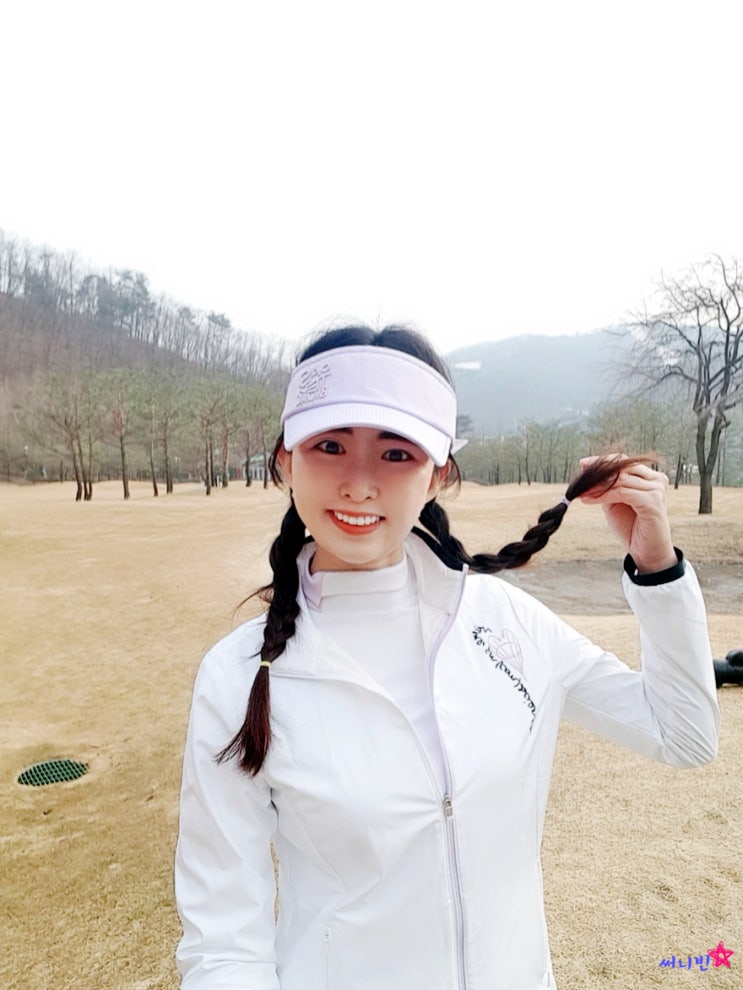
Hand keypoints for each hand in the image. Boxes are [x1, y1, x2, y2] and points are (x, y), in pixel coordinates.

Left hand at [578, 457, 676, 573]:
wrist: (646, 552)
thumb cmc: (632, 527)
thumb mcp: (614, 502)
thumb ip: (605, 486)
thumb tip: (586, 468)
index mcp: (649, 476)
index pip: (624, 460)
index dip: (602, 460)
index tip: (583, 463)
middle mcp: (656, 479)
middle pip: (622, 468)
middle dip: (597, 473)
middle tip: (579, 479)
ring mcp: (656, 489)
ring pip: (620, 480)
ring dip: (596, 486)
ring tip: (580, 491)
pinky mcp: (653, 502)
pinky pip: (622, 493)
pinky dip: (602, 495)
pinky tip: (587, 500)